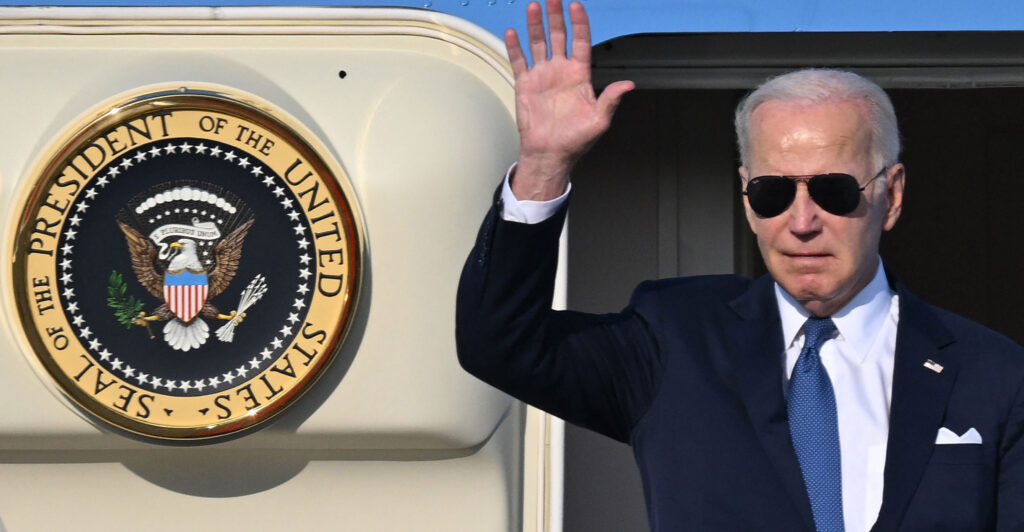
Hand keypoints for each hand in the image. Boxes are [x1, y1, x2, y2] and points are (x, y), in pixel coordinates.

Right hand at [506, 0, 633, 200]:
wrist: (550, 153)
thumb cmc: (575, 140)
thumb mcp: (599, 121)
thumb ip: (611, 100)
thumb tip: (628, 86)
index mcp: (579, 76)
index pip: (580, 42)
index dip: (579, 23)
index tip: (575, 6)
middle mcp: (561, 71)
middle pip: (559, 36)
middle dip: (556, 17)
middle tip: (553, 0)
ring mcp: (543, 76)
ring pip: (539, 43)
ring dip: (536, 25)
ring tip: (534, 7)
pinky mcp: (526, 85)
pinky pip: (520, 61)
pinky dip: (515, 47)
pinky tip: (513, 33)